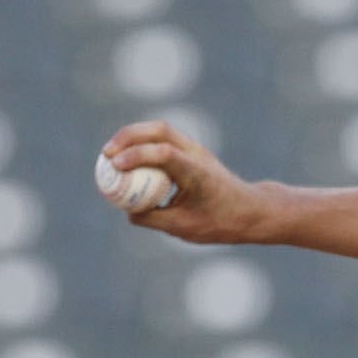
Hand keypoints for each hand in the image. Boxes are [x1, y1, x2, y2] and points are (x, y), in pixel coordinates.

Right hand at [100, 120, 272, 244]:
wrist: (251, 210)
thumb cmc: (220, 222)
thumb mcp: (183, 227)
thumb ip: (152, 218)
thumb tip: (127, 210)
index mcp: (197, 173)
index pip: (165, 153)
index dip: (137, 156)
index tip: (115, 167)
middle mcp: (197, 155)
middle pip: (159, 129)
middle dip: (128, 137)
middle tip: (106, 154)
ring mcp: (196, 150)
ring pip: (161, 129)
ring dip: (134, 136)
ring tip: (112, 154)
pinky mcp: (192, 152)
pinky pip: (164, 139)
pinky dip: (143, 143)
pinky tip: (128, 158)